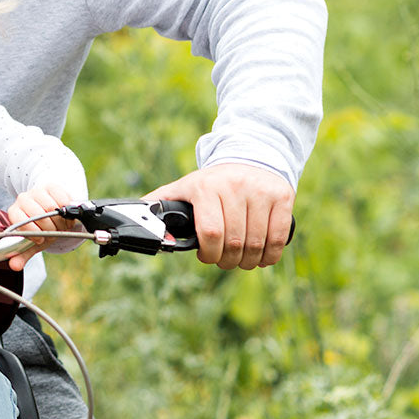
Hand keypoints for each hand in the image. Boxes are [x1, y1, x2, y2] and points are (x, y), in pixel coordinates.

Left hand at [5, 184, 79, 271]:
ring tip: (62, 225)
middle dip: (51, 228)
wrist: (50, 209)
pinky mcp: (51, 186)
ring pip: (51, 207)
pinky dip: (67, 210)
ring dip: (60, 220)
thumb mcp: (32, 242)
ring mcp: (36, 191)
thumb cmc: (40, 228)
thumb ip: (22, 254)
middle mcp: (23, 199)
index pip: (19, 221)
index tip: (40, 239)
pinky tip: (66, 215)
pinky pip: (62, 198)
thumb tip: (14, 266)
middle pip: (38, 215)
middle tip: (55, 232)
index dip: (33, 232)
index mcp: (14, 213)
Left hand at [148, 163, 293, 269]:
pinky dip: (270, 255)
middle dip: (228, 261)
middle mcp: (234, 187)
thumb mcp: (184, 187)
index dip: (209, 254)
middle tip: (224, 262)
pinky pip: (279, 237)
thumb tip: (136, 217)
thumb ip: (160, 202)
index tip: (206, 257)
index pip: (211, 232)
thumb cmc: (212, 182)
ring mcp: (260, 192)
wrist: (249, 157)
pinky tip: (261, 257)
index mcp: (205, 188)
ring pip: (257, 244)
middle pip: (235, 242)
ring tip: (242, 260)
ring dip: (249, 262)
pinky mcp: (282, 197)